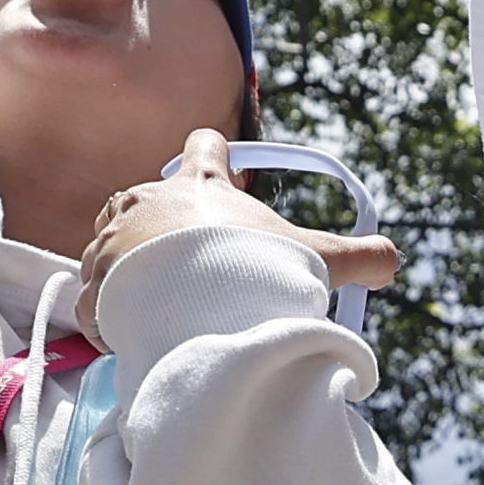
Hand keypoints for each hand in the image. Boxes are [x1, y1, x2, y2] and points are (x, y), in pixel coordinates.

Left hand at [80, 129, 401, 338]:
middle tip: (185, 269)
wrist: (195, 303)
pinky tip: (128, 337)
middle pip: (144, 197)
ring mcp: (115, 236)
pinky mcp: (92, 278)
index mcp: (202, 184)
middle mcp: (149, 199)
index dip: (210, 155)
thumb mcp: (316, 257)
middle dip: (157, 229)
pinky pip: (93, 295)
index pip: (204, 147)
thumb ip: (358, 256)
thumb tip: (392, 260)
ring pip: (111, 246)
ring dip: (128, 274)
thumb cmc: (253, 269)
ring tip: (157, 309)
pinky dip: (107, 316)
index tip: (216, 166)